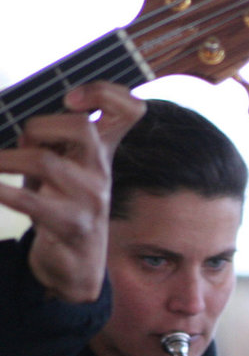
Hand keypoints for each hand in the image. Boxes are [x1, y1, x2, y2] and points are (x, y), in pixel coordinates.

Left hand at [0, 83, 144, 302]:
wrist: (75, 261)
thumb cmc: (63, 204)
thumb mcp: (67, 165)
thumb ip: (55, 136)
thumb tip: (18, 118)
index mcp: (102, 152)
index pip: (129, 110)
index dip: (105, 93)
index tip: (71, 98)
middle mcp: (101, 171)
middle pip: (82, 129)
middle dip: (37, 128)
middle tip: (20, 145)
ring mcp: (89, 199)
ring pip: (45, 162)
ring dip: (6, 161)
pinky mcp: (71, 224)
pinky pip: (30, 201)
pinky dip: (2, 191)